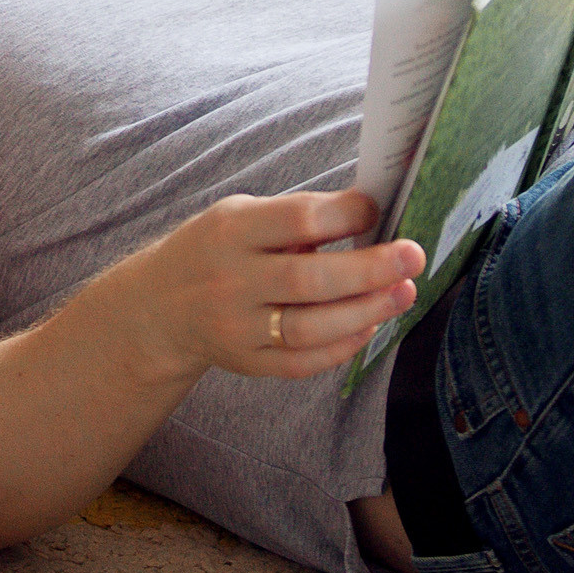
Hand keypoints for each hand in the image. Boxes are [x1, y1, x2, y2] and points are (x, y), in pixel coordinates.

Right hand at [117, 190, 423, 384]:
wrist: (160, 306)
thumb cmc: (216, 249)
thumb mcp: (240, 216)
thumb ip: (296, 217)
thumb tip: (370, 213)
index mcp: (231, 230)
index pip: (297, 219)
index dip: (345, 214)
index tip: (376, 209)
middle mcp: (230, 281)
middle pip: (310, 279)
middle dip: (370, 269)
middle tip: (413, 257)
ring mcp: (237, 328)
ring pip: (311, 328)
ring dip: (366, 310)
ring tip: (404, 292)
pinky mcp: (246, 363)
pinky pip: (302, 363)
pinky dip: (342, 345)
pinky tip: (370, 324)